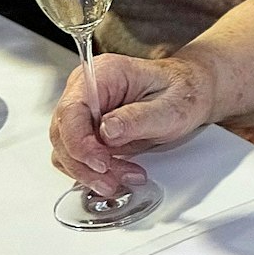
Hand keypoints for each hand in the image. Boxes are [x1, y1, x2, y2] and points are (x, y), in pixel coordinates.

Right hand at [48, 54, 212, 198]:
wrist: (190, 93)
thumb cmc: (183, 92)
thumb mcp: (170, 106)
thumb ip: (138, 118)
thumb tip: (106, 131)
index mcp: (103, 74)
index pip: (71, 109)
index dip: (79, 141)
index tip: (100, 163)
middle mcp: (87, 91)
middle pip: (63, 133)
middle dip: (86, 163)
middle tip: (113, 180)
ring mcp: (85, 112)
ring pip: (67, 150)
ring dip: (90, 172)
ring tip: (121, 179)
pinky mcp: (89, 131)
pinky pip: (78, 157)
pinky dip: (94, 172)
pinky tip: (117, 176)